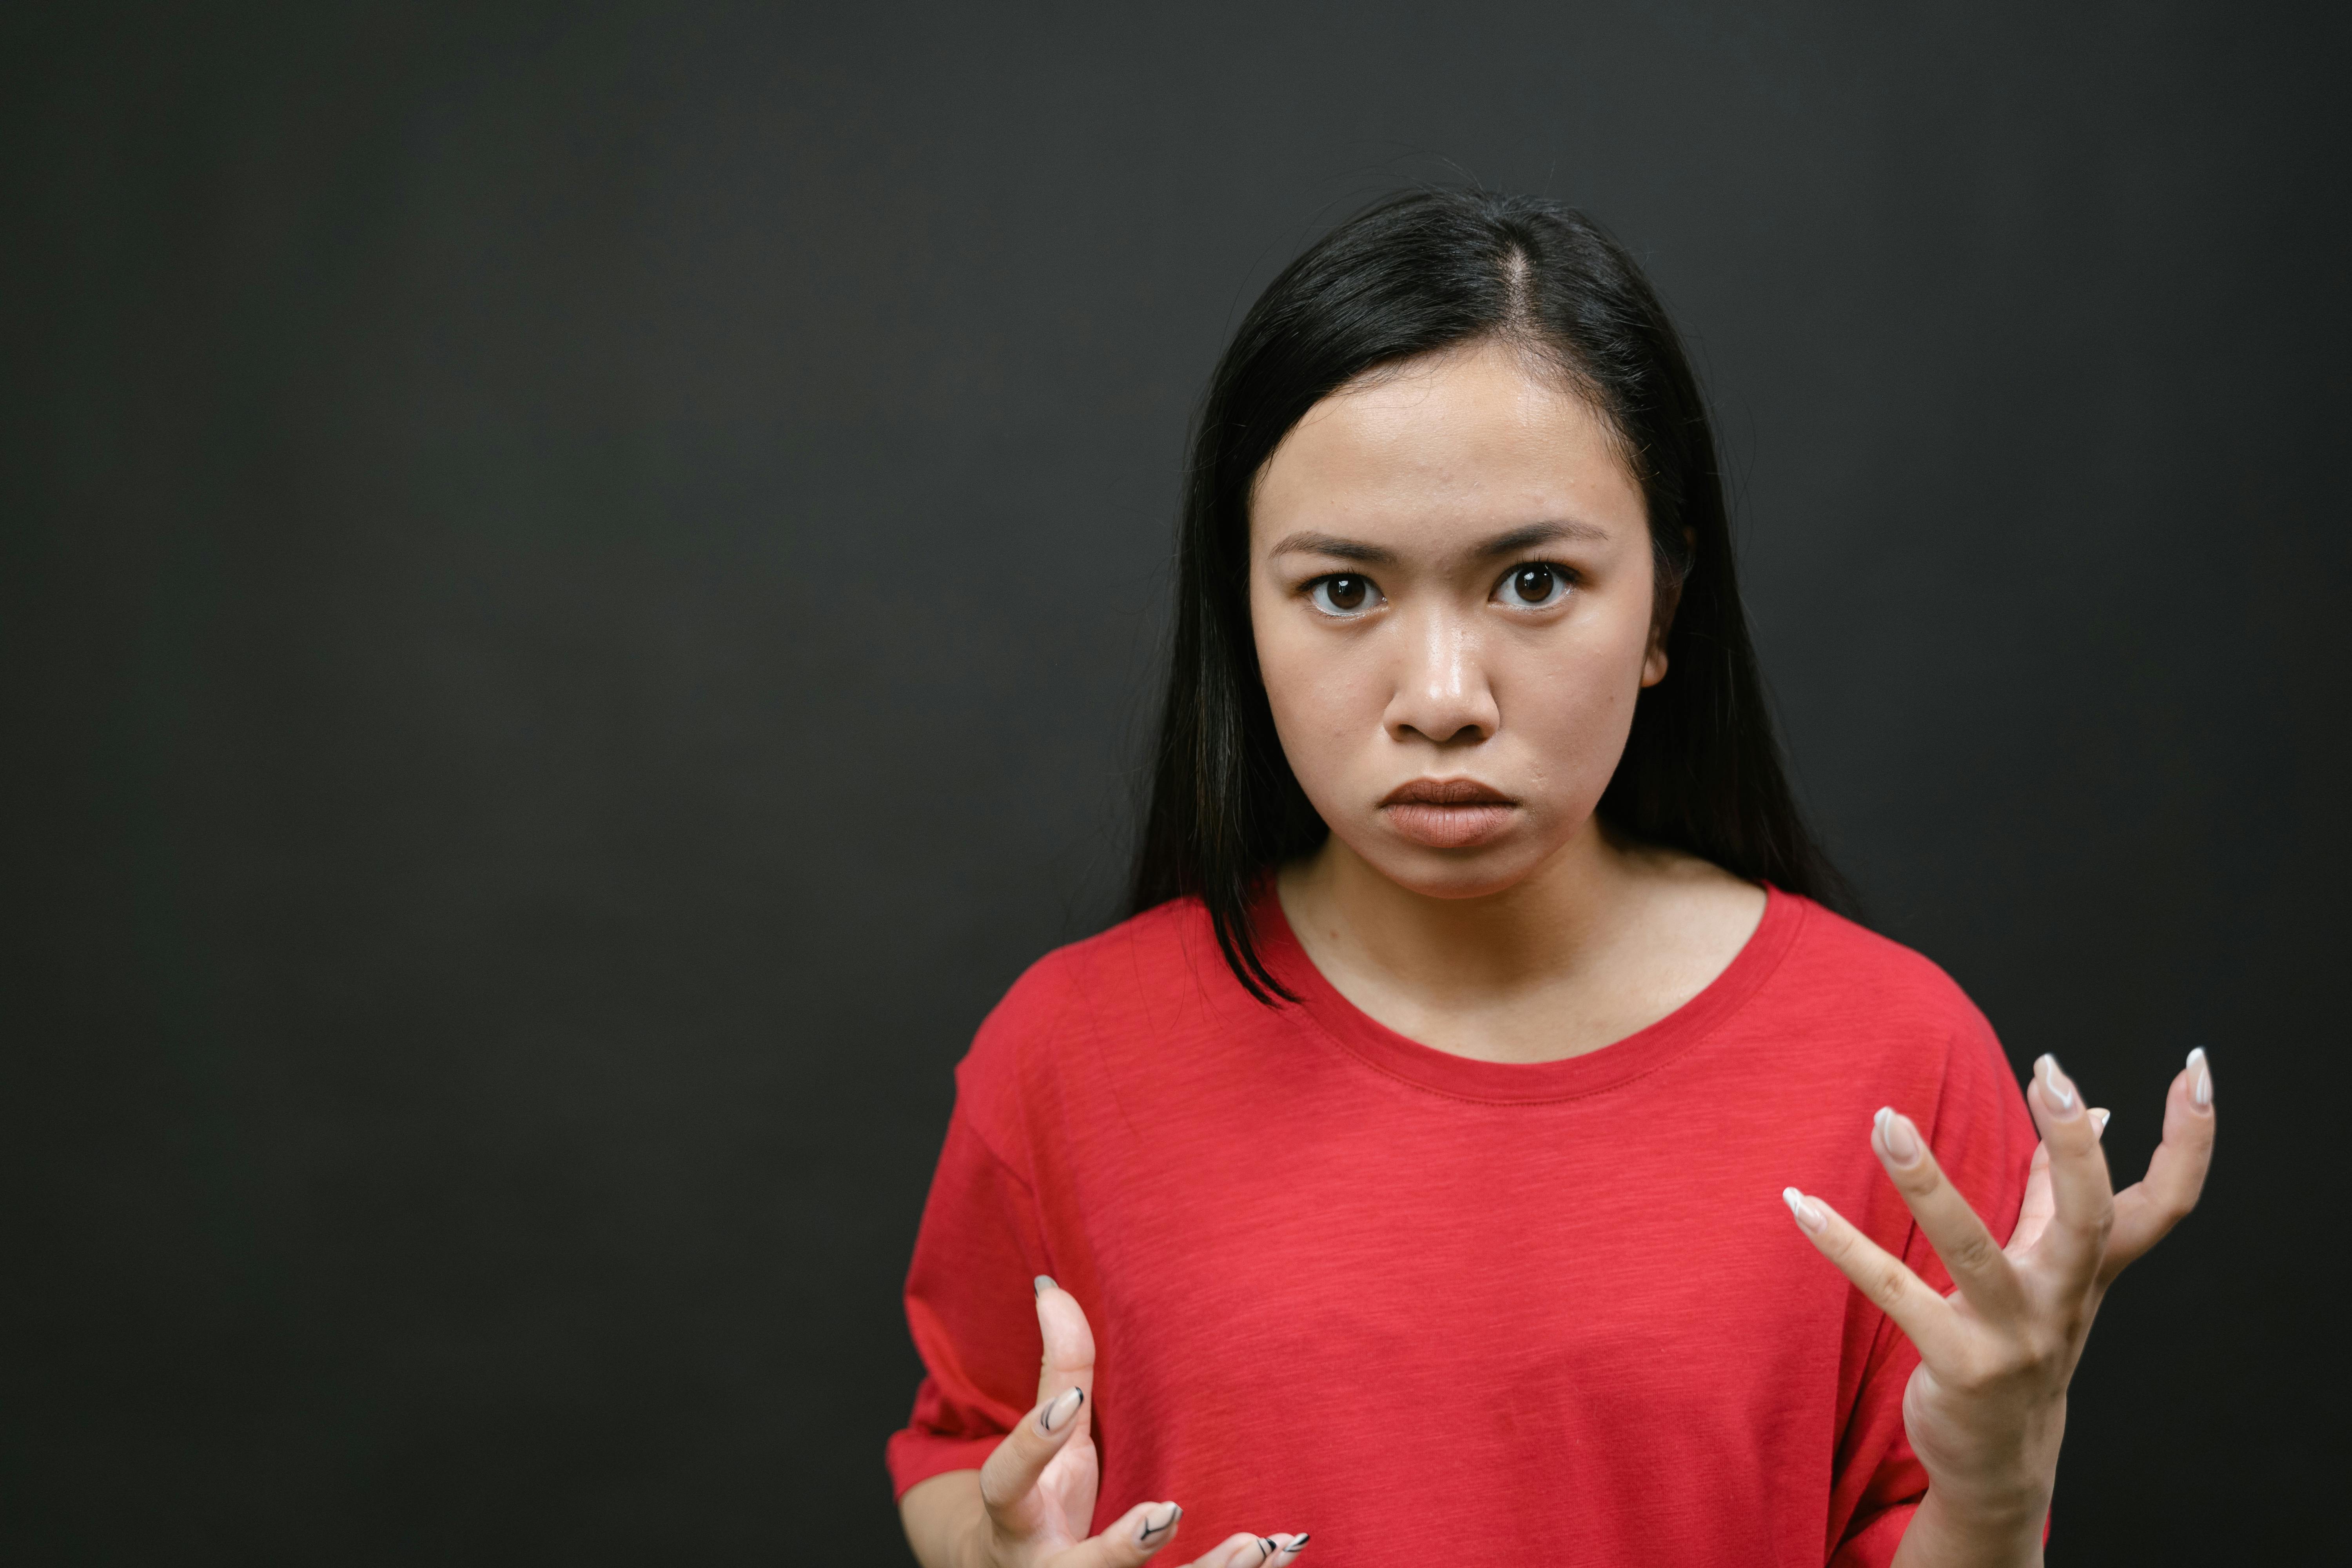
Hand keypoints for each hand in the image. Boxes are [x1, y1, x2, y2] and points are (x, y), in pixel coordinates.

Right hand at [937, 1277, 1308, 1567]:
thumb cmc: (1042, 1500)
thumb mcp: (1049, 1440)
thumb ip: (1057, 1371)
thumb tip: (1051, 1288)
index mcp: (1018, 1517)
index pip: (1009, 1482)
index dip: (1033, 1443)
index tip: (1070, 1401)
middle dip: (1121, 1550)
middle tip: (1167, 1513)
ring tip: (1254, 1543)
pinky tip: (1282, 1549)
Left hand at [1782, 1049, 2216, 1561]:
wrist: (2001, 1462)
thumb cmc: (2023, 1344)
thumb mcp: (2054, 1272)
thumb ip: (2061, 1194)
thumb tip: (2099, 1112)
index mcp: (2092, 1271)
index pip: (2166, 1200)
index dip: (2192, 1137)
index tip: (2195, 1067)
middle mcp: (2063, 1301)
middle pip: (2091, 1219)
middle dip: (2078, 1148)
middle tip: (2052, 1075)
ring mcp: (2013, 1337)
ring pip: (1973, 1248)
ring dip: (1926, 1181)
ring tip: (1886, 1120)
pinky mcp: (1956, 1364)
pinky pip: (1894, 1292)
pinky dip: (1843, 1244)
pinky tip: (1799, 1203)